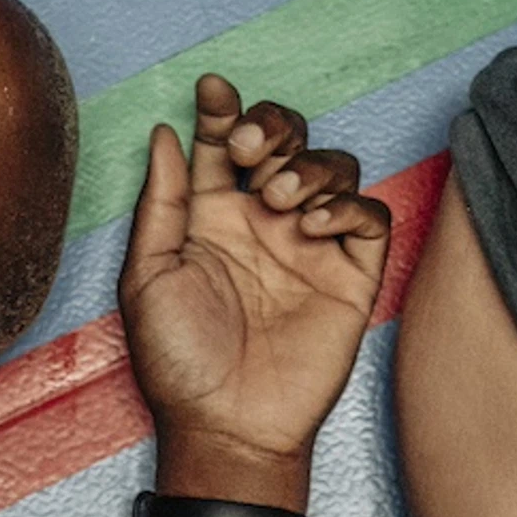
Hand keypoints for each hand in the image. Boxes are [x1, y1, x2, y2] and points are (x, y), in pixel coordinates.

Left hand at [117, 77, 392, 506]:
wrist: (225, 426)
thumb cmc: (178, 361)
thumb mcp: (147, 274)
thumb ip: (162, 200)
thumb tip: (166, 133)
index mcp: (212, 217)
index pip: (224, 142)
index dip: (223, 110)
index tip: (213, 90)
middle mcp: (264, 223)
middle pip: (287, 140)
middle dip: (272, 127)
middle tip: (248, 154)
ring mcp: (311, 247)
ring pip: (333, 167)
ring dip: (307, 167)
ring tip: (278, 203)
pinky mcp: (351, 276)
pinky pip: (369, 217)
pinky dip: (346, 205)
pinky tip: (310, 226)